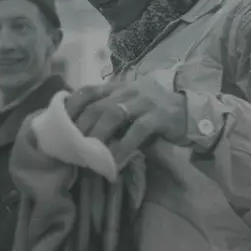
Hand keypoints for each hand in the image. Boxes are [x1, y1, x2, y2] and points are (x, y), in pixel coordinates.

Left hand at [64, 78, 188, 168]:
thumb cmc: (154, 115)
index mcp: (118, 88)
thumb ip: (108, 116)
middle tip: (70, 146)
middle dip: (81, 126)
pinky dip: (122, 147)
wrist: (192, 114)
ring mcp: (144, 101)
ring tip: (88, 154)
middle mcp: (128, 91)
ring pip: (113, 114)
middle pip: (97, 105)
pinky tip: (113, 162)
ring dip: (97, 135)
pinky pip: (136, 131)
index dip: (71, 106)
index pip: (88, 91)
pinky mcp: (159, 116)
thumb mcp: (129, 110)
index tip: (58, 124)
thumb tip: (80, 136)